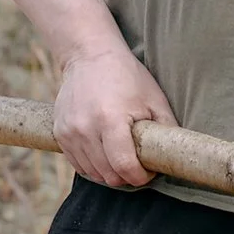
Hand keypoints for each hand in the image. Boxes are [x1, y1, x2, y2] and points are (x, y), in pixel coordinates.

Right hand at [54, 46, 174, 188]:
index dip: (141, 177)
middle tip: (138, 162)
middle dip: (127, 176)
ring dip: (110, 172)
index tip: (149, 171)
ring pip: (93, 174)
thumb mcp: (155, 99)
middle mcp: (85, 128)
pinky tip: (106, 153)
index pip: (125, 167)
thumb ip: (166, 129)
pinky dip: (94, 166)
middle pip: (109, 175)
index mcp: (110, 120)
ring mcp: (69, 132)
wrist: (89, 56)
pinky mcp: (60, 134)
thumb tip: (173, 157)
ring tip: (122, 155)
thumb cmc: (127, 76)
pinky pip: (79, 165)